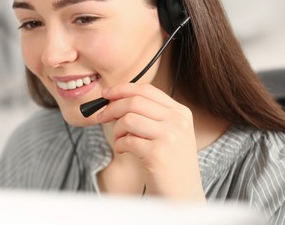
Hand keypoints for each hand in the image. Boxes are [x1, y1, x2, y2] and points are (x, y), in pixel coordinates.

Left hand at [97, 83, 204, 200]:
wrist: (183, 195)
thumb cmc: (170, 164)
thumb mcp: (168, 133)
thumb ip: (149, 115)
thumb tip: (114, 101)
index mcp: (180, 112)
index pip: (146, 90)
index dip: (122, 89)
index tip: (106, 94)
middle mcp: (178, 121)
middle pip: (134, 102)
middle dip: (111, 108)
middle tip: (101, 117)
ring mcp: (169, 136)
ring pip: (128, 119)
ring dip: (117, 130)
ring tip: (120, 141)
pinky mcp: (158, 153)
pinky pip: (126, 140)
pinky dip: (119, 145)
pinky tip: (124, 151)